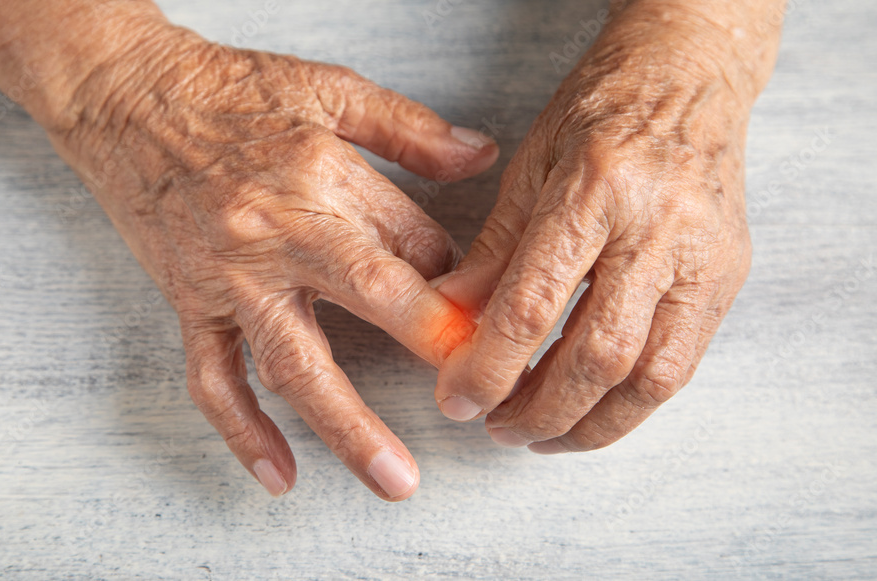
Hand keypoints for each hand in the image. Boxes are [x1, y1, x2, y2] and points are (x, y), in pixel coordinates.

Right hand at [47, 19, 496, 497]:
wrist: (126, 98)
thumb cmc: (229, 91)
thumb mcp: (331, 88)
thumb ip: (410, 128)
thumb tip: (481, 154)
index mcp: (324, 176)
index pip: (416, 241)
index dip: (456, 281)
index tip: (481, 312)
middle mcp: (280, 233)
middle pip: (372, 299)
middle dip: (433, 349)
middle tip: (480, 399)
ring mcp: (232, 277)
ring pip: (294, 363)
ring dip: (348, 427)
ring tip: (393, 479)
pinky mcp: (191, 303)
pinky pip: (213, 379)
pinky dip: (244, 433)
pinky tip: (279, 475)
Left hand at [433, 9, 765, 451]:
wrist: (687, 79)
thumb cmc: (600, 112)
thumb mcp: (528, 167)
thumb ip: (492, 251)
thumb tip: (449, 320)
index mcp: (596, 187)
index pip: (535, 303)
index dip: (491, 366)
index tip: (458, 400)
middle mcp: (659, 226)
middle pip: (599, 355)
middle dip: (539, 410)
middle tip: (497, 426)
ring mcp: (704, 256)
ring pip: (653, 377)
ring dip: (590, 425)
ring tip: (541, 433)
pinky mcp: (728, 278)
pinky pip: (682, 365)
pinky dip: (631, 402)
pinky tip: (591, 409)